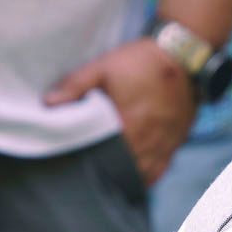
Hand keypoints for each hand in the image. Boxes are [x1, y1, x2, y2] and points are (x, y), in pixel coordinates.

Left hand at [45, 38, 195, 184]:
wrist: (183, 55)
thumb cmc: (141, 61)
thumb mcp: (103, 67)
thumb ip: (75, 86)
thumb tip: (48, 103)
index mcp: (128, 126)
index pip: (105, 158)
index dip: (91, 164)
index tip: (79, 164)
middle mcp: (149, 141)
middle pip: (124, 170)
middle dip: (108, 172)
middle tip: (91, 171)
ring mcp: (165, 144)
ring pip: (143, 174)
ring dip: (127, 176)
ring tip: (110, 176)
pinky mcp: (177, 141)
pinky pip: (160, 170)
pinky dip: (146, 175)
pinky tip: (134, 174)